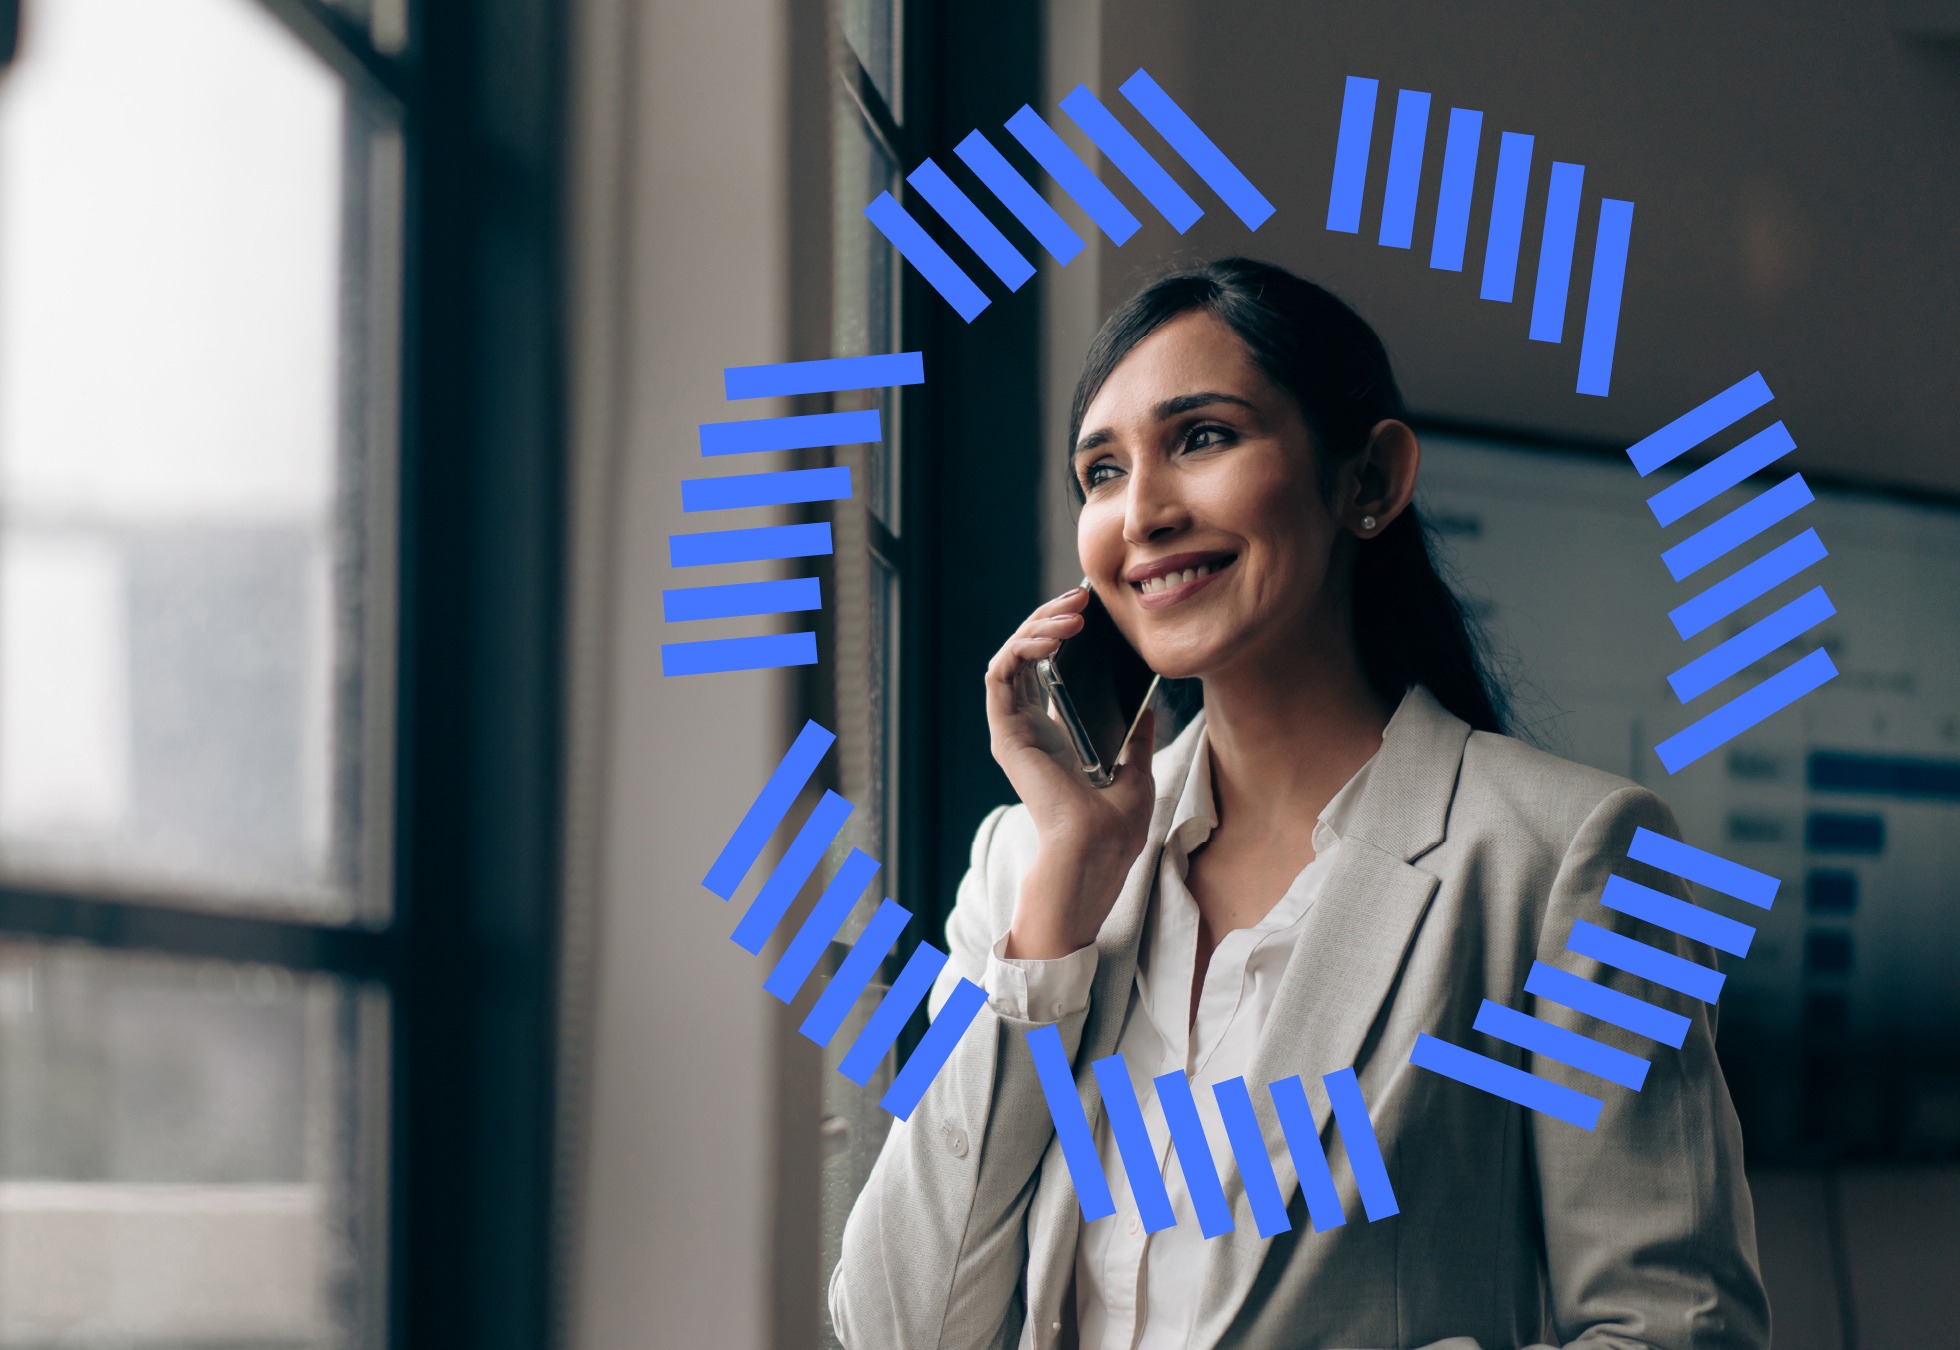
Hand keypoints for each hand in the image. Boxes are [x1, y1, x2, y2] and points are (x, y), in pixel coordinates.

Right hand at [984, 586, 1157, 957]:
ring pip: (1012, 656)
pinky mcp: (1007, 732)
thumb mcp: (1136, 771)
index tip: (1093, 611)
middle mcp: (1030, 727)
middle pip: (1029, 654)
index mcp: (1057, 735)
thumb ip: (1135, 738)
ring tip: (1071, 613)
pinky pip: (1002, 675)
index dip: (1064, 633)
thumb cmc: (1115, 826)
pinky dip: (1022, 648)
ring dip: (1037, 626)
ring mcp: (1015, 728)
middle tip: (1081, 599)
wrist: (1097, 849)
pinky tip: (1052, 637)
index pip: (1050, 669)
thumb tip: (1146, 707)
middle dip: (1052, 618)